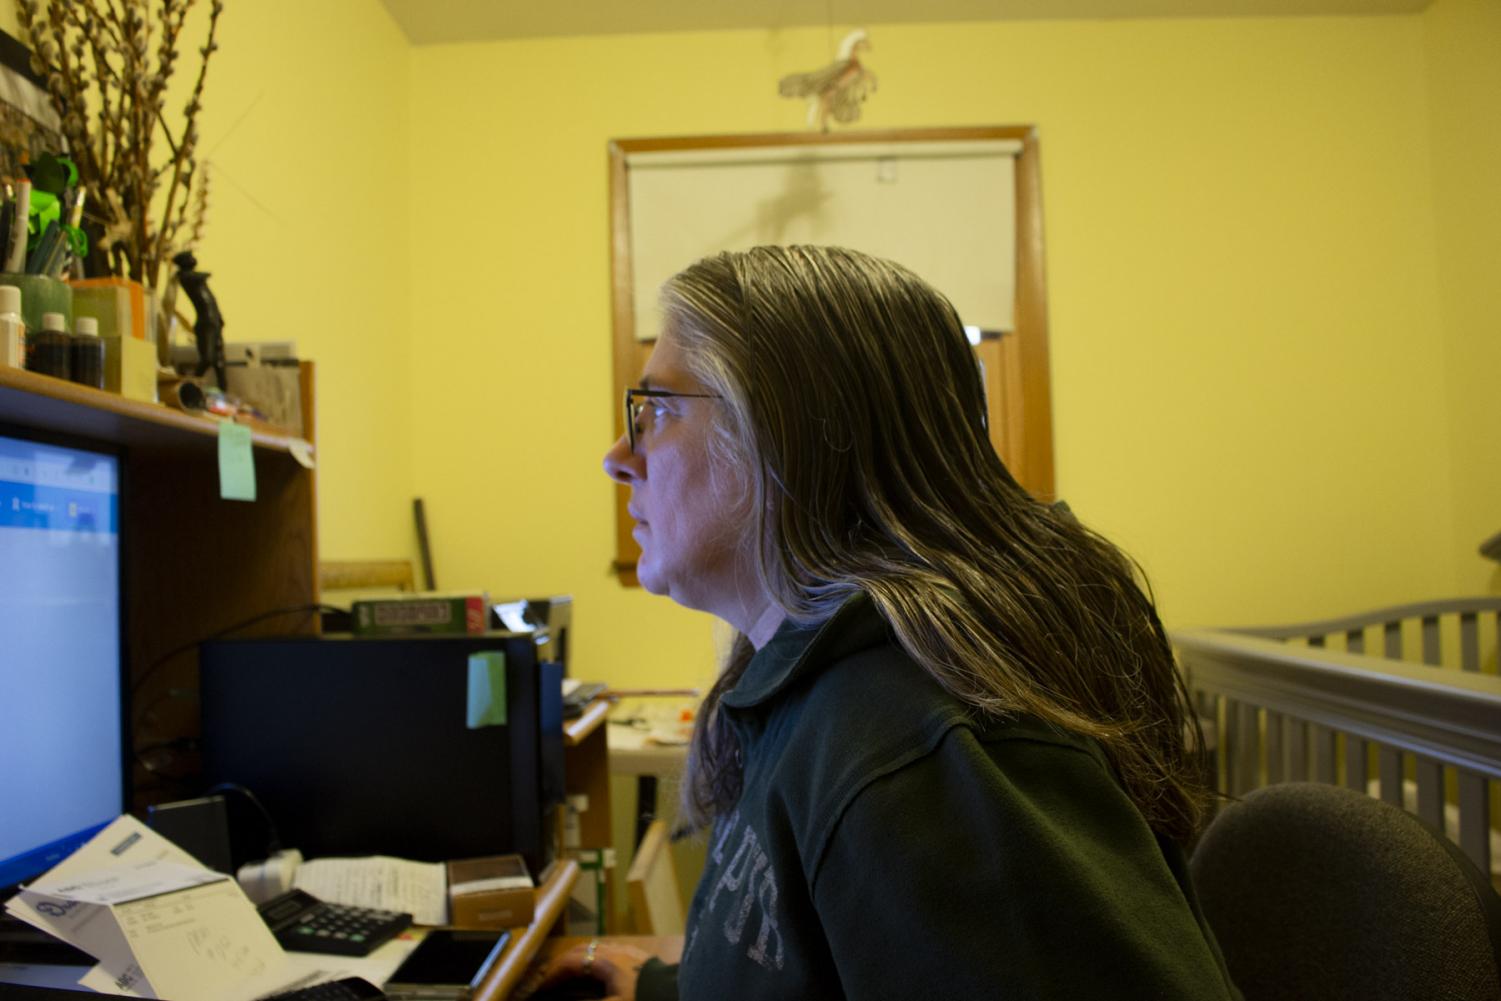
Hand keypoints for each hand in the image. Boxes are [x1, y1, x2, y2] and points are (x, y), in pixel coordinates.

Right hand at [516, 939, 654, 1000]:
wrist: (677, 990)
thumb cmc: (643, 997)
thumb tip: (567, 1000)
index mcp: (605, 961)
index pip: (570, 962)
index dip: (553, 975)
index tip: (540, 989)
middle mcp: (614, 950)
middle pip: (581, 950)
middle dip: (562, 964)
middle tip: (551, 980)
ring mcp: (627, 951)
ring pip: (595, 949)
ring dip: (579, 960)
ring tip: (570, 976)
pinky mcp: (638, 957)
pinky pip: (609, 953)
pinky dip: (594, 961)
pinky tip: (596, 973)